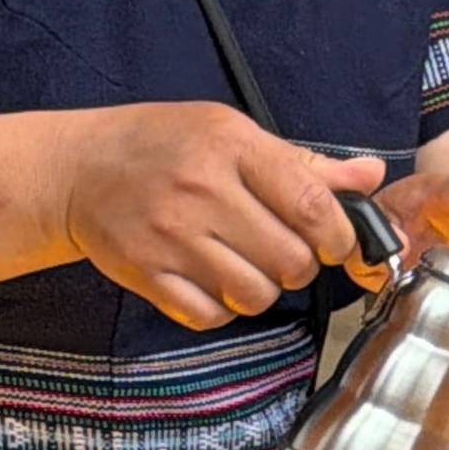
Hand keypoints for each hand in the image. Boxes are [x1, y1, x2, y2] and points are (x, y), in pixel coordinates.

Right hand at [58, 101, 389, 332]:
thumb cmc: (163, 145)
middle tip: (279, 250)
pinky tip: (208, 278)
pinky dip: (220, 307)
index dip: (339, 236)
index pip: (312, 204)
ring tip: (242, 263)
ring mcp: (171, 235)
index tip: (335, 242)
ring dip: (260, 289)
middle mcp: (202, 189)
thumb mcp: (232, 133)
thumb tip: (371, 176)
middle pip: (291, 260)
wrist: (77, 168)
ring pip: (256, 295)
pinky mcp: (147, 272)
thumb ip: (304, 164)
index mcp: (231, 145)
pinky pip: (211, 315)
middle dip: (299, 266)